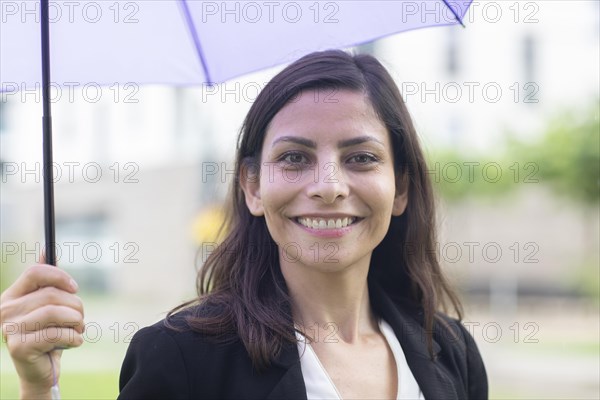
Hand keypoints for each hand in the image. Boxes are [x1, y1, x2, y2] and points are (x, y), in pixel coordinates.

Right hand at [0, 256, 83, 398]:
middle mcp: (5, 310)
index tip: (74, 288)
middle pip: (52, 294)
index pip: (35, 272)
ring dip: (77, 322)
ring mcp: (10, 329)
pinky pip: (56, 334)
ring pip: (56, 312)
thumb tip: (46, 249)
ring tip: (78, 330)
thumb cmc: (49, 333)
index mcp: (12, 296)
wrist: (42, 369)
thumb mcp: (49, 305)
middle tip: (80, 318)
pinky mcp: (19, 347)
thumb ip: (47, 280)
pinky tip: (74, 342)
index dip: (60, 276)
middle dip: (76, 306)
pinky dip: (74, 338)